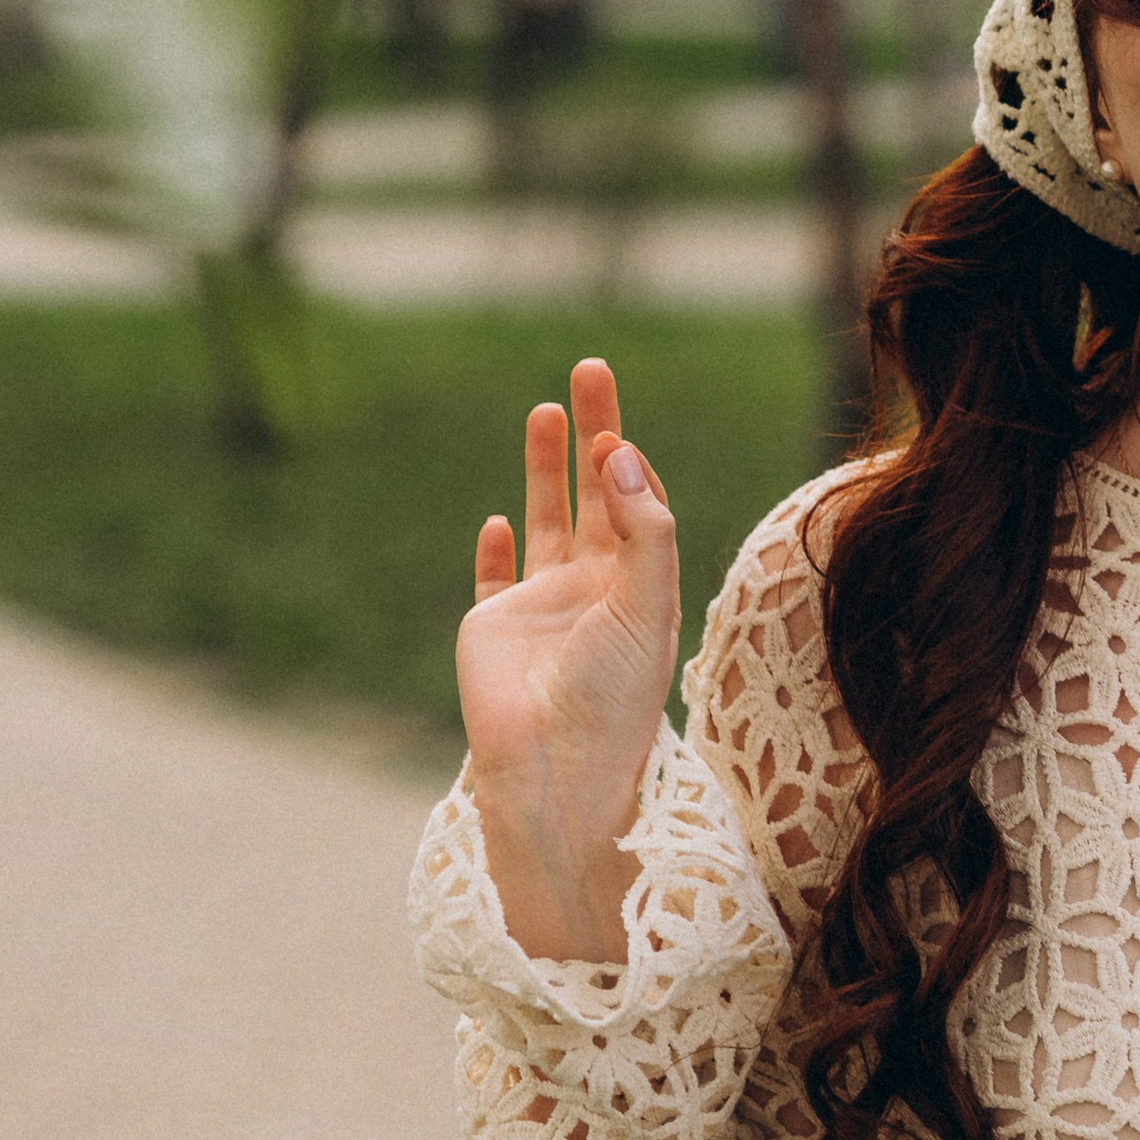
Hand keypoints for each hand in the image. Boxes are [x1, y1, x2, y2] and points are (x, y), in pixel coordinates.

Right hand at [455, 355, 679, 961]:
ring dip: (547, 467)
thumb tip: (622, 453)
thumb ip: (644, 529)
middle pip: (597, 492)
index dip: (631, 458)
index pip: (642, 501)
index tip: (614, 427)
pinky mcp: (494, 627)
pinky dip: (496, 548)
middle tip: (590, 368)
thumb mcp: (646, 604)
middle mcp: (595, 591)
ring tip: (545, 410)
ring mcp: (543, 608)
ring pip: (547, 519)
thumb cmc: (614, 698)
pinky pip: (496, 579)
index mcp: (643, 585)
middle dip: (594, 431)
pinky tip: (500, 518)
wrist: (555, 771)